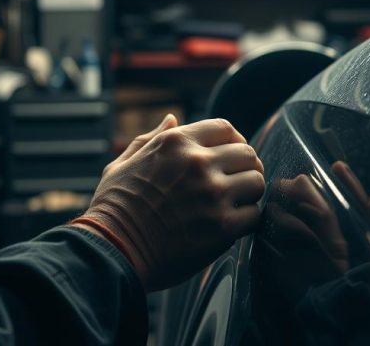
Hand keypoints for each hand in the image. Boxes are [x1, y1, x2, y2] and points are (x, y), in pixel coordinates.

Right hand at [76, 116, 264, 290]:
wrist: (113, 251)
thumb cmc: (114, 209)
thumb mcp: (124, 162)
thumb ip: (151, 137)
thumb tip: (172, 118)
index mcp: (177, 142)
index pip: (226, 129)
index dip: (232, 142)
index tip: (229, 157)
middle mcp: (198, 162)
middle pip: (247, 153)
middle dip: (244, 167)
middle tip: (236, 183)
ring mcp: (213, 193)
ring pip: (256, 181)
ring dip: (248, 193)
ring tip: (234, 204)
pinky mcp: (223, 225)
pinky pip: (254, 215)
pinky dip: (246, 220)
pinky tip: (231, 225)